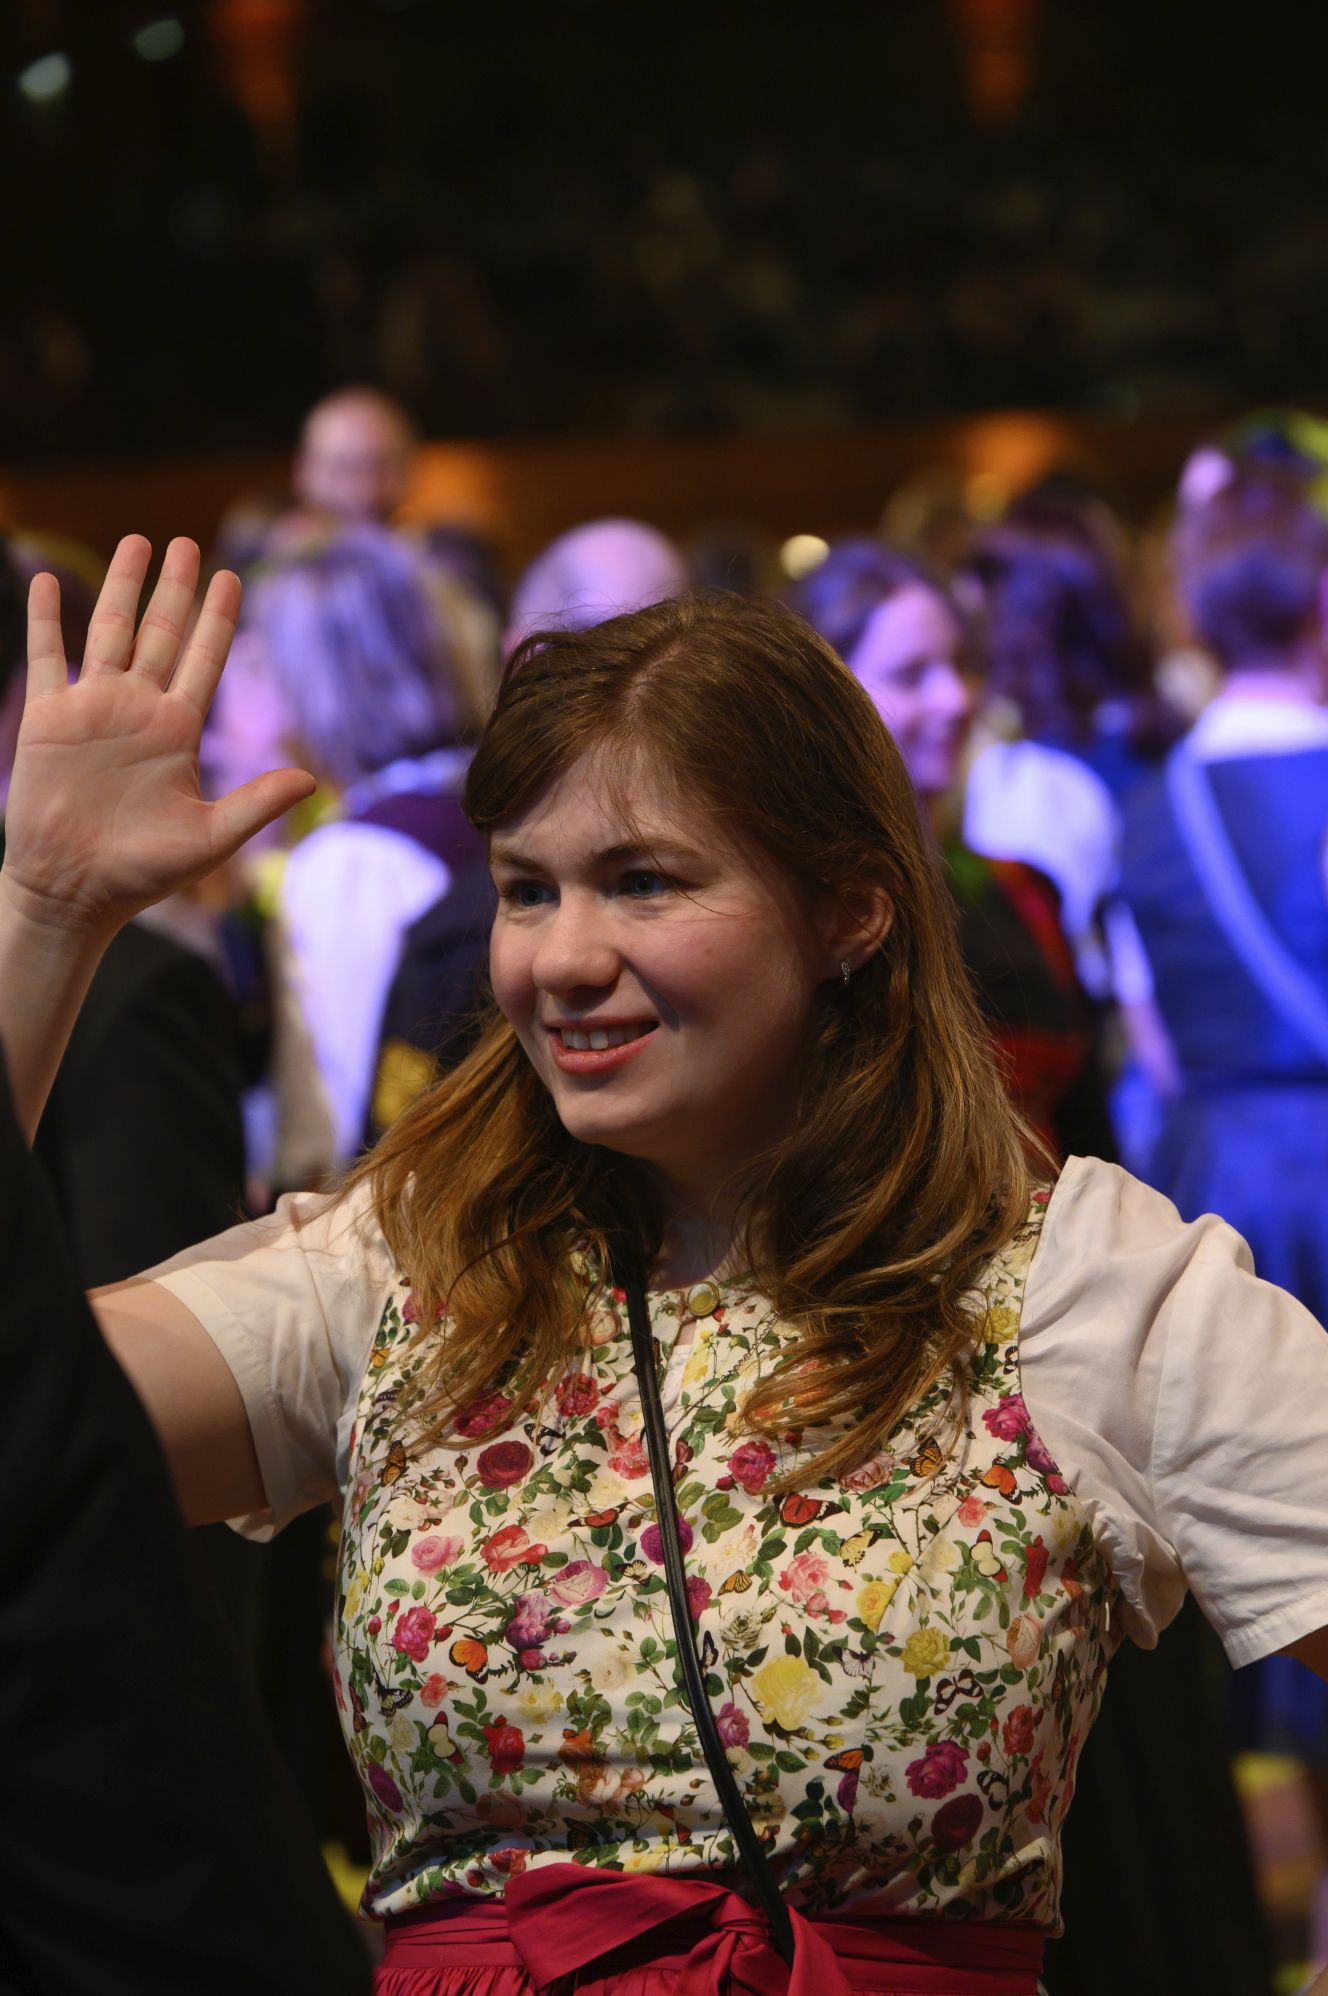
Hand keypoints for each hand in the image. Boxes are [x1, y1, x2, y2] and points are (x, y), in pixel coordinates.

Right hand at [1, 534, 314, 940]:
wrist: (74, 890)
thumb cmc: (142, 873)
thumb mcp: (210, 837)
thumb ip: (256, 804)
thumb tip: (311, 781)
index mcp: (179, 731)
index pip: (204, 660)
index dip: (217, 618)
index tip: (232, 576)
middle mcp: (138, 710)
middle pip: (161, 633)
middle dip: (175, 589)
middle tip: (188, 543)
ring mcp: (93, 708)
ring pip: (110, 631)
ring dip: (123, 587)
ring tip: (138, 541)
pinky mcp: (48, 718)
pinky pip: (47, 657)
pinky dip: (47, 619)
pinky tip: (51, 582)